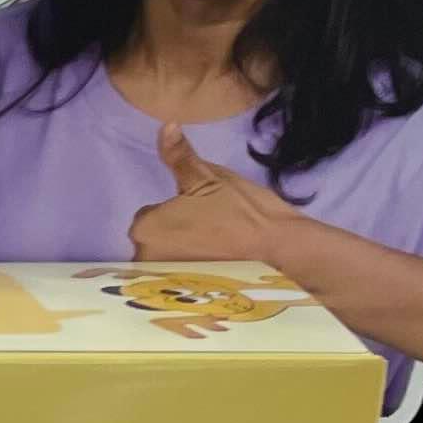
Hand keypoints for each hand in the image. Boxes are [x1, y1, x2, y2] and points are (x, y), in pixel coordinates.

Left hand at [127, 120, 314, 271]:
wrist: (279, 250)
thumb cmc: (243, 212)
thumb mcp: (210, 178)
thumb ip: (180, 156)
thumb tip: (165, 125)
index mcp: (145, 227)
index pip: (148, 217)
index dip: (174, 213)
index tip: (201, 215)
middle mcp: (144, 258)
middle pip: (152, 242)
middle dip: (174, 237)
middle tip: (210, 233)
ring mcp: (162, 282)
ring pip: (163, 263)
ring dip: (181, 259)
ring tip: (214, 253)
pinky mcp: (181, 297)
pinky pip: (174, 285)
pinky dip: (188, 280)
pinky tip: (212, 273)